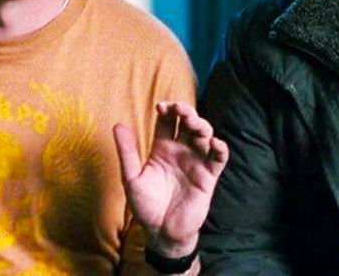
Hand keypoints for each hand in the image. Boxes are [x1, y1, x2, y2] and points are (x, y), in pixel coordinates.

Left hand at [113, 102, 227, 256]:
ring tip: (194, 124)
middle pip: (188, 123)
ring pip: (205, 136)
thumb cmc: (146, 205)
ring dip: (202, 126)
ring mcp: (196, 162)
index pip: (168, 121)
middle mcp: (181, 151)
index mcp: (163, 148)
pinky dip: (220, 148)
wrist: (161, 232)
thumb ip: (127, 151)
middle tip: (181, 110)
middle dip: (187, 112)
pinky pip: (219, 158)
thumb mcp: (132, 177)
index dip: (168, 110)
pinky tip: (214, 143)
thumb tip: (118, 124)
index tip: (162, 106)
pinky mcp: (208, 177)